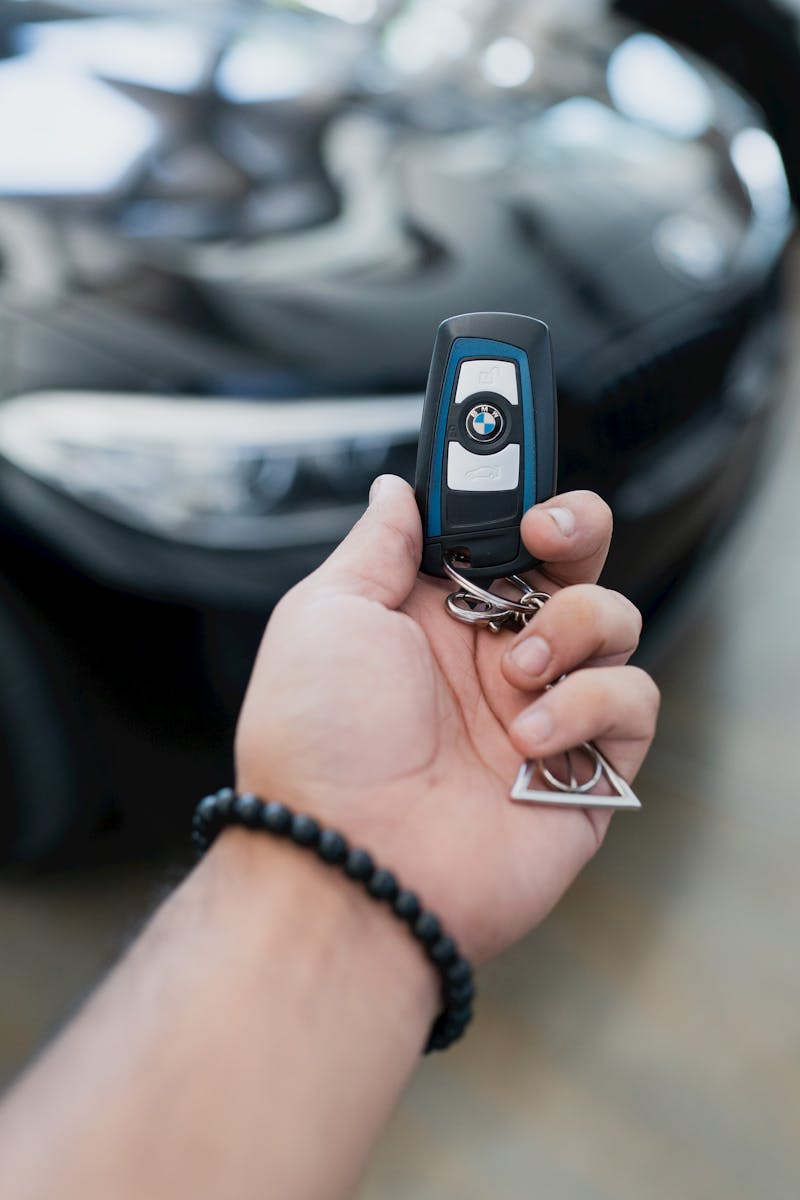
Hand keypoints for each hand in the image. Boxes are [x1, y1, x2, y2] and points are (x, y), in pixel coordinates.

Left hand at [235, 476, 658, 961]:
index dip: (520, 504)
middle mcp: (492, 657)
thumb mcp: (324, 615)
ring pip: (613, 620)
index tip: (516, 495)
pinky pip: (633, 700)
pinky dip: (591, 704)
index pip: (501, 538)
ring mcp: (542, 708)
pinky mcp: (585, 767)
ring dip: (572, 626)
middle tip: (546, 540)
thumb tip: (396, 492)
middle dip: (576, 530)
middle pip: (572, 565)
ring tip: (514, 673)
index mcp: (434, 616)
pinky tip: (532, 738)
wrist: (350, 861)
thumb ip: (375, 545)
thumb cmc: (320, 744)